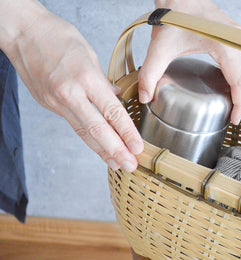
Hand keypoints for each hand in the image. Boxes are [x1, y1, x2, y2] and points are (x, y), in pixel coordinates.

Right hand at [0, 0, 142, 171]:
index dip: (126, 133)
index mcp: (85, 78)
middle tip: (130, 164)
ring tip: (116, 163)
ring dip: (101, 150)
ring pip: (82, 132)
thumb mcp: (89, 54)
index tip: (137, 147)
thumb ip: (103, 80)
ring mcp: (56, 101)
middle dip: (116, 150)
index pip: (112, 112)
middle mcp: (70, 93)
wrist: (22, 32)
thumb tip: (116, 97)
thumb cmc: (57, 36)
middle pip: (97, 129)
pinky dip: (86, 137)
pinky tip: (97, 145)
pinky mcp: (47, 104)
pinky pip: (71, 123)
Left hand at [139, 0, 240, 124]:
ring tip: (235, 105)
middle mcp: (236, 41)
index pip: (240, 81)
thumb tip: (145, 98)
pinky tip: (232, 86)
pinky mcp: (234, 36)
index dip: (239, 103)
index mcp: (225, 46)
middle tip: (234, 117)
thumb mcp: (160, 47)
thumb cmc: (174, 15)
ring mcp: (238, 37)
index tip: (233, 119)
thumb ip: (150, 74)